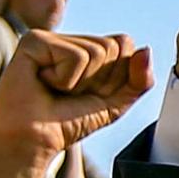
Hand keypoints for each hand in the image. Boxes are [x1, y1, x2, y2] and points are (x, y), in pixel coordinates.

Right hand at [0, 32, 152, 167]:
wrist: (33, 140)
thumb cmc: (68, 122)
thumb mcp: (116, 103)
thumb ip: (139, 79)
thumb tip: (145, 49)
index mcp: (86, 47)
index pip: (125, 44)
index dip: (117, 77)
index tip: (90, 93)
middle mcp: (68, 39)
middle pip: (114, 46)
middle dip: (101, 80)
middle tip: (70, 94)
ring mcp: (51, 37)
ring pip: (97, 51)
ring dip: (82, 82)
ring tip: (56, 90)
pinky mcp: (34, 40)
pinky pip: (75, 57)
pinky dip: (66, 80)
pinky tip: (43, 83)